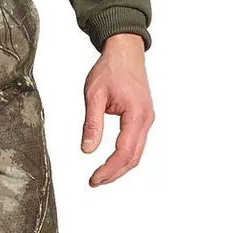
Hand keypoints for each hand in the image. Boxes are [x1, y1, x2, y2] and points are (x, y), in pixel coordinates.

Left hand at [81, 33, 153, 186]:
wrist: (125, 51)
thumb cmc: (111, 69)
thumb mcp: (94, 95)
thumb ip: (91, 124)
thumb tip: (87, 149)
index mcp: (136, 114)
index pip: (123, 152)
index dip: (109, 169)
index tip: (94, 179)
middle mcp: (146, 119)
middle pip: (133, 157)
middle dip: (114, 173)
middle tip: (95, 181)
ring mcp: (147, 119)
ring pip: (137, 153)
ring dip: (120, 167)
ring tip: (101, 176)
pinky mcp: (143, 118)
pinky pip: (137, 144)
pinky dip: (124, 157)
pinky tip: (111, 162)